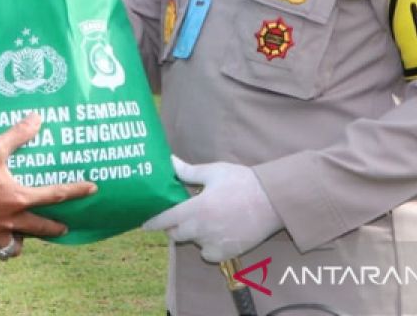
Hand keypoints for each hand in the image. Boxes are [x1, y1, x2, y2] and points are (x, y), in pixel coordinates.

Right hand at [0, 113, 96, 254]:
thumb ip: (17, 135)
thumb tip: (37, 118)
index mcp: (18, 197)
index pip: (56, 195)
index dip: (77, 191)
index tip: (93, 189)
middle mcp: (12, 220)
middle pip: (41, 228)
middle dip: (55, 229)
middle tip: (63, 228)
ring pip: (16, 243)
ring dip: (21, 239)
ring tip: (21, 235)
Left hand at [142, 157, 282, 262]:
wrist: (272, 201)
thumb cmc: (242, 182)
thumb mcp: (214, 172)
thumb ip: (188, 172)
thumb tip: (170, 162)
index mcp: (196, 208)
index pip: (165, 220)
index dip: (152, 222)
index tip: (144, 224)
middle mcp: (202, 229)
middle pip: (175, 234)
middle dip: (174, 226)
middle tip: (182, 214)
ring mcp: (214, 243)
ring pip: (193, 242)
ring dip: (192, 234)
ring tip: (204, 219)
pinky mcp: (227, 253)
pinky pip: (207, 254)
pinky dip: (207, 247)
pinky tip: (215, 233)